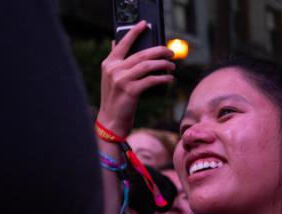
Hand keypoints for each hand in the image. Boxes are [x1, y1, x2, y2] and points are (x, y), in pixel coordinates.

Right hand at [95, 21, 175, 135]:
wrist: (110, 120)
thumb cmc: (116, 98)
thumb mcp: (111, 77)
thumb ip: (116, 61)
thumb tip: (116, 42)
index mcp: (109, 63)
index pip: (123, 43)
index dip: (134, 32)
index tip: (145, 24)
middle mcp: (114, 69)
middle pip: (142, 54)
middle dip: (160, 51)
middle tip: (171, 52)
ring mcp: (122, 80)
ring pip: (148, 65)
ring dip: (164, 65)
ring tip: (172, 67)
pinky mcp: (131, 91)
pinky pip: (151, 80)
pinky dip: (163, 78)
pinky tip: (169, 79)